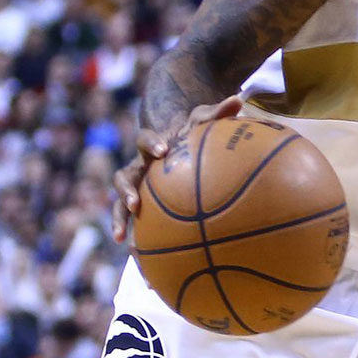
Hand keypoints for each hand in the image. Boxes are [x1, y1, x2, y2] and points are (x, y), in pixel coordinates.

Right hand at [111, 95, 245, 242]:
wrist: (175, 143)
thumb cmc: (193, 133)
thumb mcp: (204, 121)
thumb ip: (219, 112)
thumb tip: (238, 98)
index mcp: (152, 146)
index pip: (144, 140)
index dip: (151, 144)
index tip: (161, 151)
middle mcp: (140, 168)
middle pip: (122, 177)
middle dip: (125, 191)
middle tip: (134, 204)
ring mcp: (138, 188)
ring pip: (120, 205)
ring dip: (120, 220)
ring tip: (122, 239)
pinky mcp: (142, 206)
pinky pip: (136, 224)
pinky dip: (138, 241)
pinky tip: (143, 259)